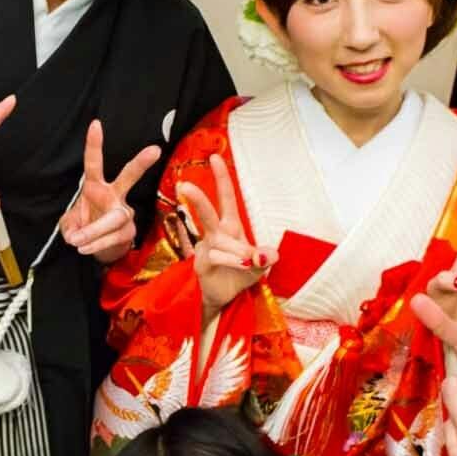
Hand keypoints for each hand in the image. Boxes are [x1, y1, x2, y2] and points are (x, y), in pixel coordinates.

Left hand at [60, 120, 160, 263]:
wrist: (99, 248)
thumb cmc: (84, 226)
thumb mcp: (69, 225)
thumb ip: (69, 227)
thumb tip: (75, 236)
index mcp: (95, 186)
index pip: (94, 162)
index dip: (94, 144)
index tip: (96, 124)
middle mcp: (113, 195)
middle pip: (129, 176)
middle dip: (141, 163)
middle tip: (155, 150)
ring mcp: (123, 212)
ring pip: (114, 218)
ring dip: (94, 231)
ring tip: (77, 241)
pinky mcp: (128, 231)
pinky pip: (114, 236)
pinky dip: (96, 243)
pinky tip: (84, 248)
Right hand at [174, 154, 277, 319]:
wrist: (225, 298)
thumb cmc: (240, 275)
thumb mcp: (259, 266)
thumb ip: (264, 258)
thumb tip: (271, 254)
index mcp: (230, 226)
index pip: (226, 198)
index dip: (221, 178)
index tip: (215, 158)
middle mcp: (216, 233)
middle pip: (206, 212)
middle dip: (197, 199)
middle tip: (185, 186)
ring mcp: (207, 248)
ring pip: (219, 240)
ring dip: (237, 250)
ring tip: (250, 259)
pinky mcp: (202, 263)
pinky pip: (217, 257)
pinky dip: (233, 261)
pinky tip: (243, 265)